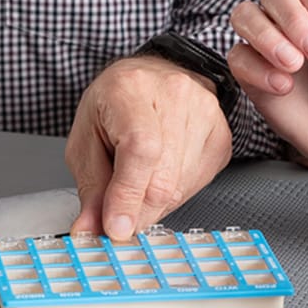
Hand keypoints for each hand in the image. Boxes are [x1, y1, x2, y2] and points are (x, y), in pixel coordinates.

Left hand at [65, 55, 232, 239]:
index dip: (128, 195)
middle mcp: (175, 94)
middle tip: (119, 220)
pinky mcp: (222, 134)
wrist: (152, 78)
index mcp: (131, 89)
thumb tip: (91, 230)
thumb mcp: (85, 141)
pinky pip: (198, 183)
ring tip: (137, 183)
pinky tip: (160, 175)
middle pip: (163, 176)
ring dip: (154, 204)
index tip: (117, 228)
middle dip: (138, 210)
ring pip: (181, 186)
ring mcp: (205, 112)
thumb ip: (91, 188)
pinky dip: (175, 193)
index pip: (139, 150)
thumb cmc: (114, 105)